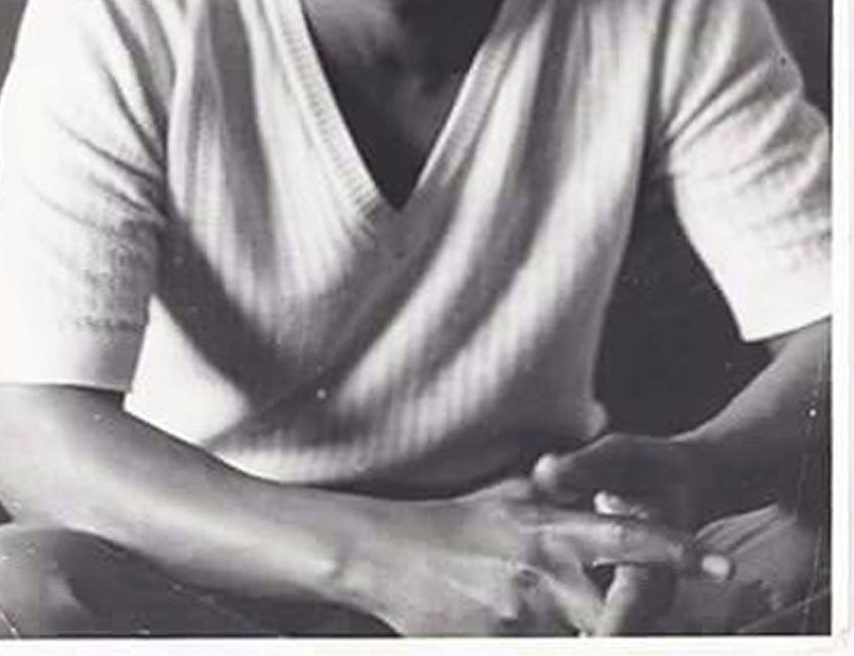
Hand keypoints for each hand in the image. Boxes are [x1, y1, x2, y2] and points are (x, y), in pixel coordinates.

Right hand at [358, 471, 728, 636]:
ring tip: (529, 597)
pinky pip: (542, 652)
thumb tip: (589, 474)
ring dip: (580, 634)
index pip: (631, 540)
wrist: (388, 553)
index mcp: (553, 529)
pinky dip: (542, 639)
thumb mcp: (513, 497)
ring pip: (582, 642)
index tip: (723, 564)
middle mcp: (547, 574)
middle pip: (621, 618)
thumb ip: (559, 493)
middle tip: (643, 618)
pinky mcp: (499, 648)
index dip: (680, 552)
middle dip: (637, 624)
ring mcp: (524, 617)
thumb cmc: (457, 522)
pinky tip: (506, 615)